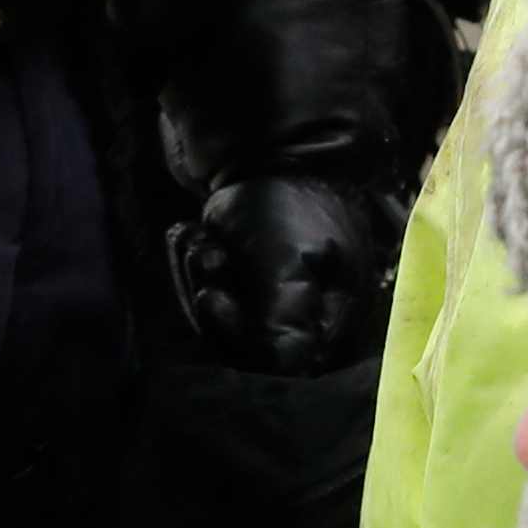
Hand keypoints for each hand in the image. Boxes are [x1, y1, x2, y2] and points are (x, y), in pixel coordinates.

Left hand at [167, 163, 400, 375]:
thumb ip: (286, 324)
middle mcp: (305, 318)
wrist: (272, 154)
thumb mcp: (290, 266)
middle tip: (207, 258)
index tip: (214, 299)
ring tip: (202, 241)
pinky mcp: (247, 284)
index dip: (241, 339)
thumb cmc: (292, 211)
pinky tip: (197, 237)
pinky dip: (200, 267)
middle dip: (215, 304)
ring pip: (221, 322)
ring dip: (202, 280)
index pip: (285, 364)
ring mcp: (273, 301)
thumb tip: (287, 374)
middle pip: (245, 346)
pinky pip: (213, 296)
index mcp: (330, 319)